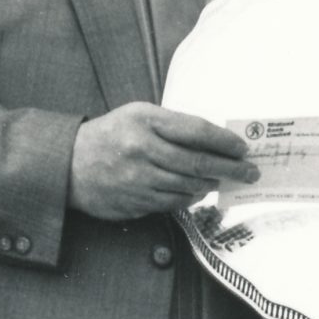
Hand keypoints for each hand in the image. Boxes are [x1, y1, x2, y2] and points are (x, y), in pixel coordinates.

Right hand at [68, 104, 257, 220]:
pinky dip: (190, 198)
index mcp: (144, 120)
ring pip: (189, 186)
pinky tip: (197, 192)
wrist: (68, 165)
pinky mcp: (134, 202)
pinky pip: (173, 203)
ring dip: (211, 185)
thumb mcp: (138, 115)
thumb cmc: (111, 135)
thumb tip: (216, 141)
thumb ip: (173, 125)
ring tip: (222, 180)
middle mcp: (141, 149)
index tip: (243, 148)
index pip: (196, 131)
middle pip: (199, 163)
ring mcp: (137, 179)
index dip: (225, 141)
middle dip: (231, 169)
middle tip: (250, 172)